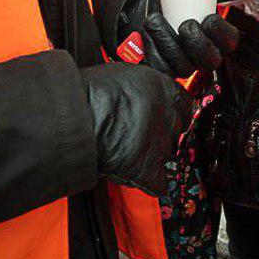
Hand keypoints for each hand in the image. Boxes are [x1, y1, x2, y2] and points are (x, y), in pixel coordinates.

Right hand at [84, 63, 192, 194]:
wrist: (75, 116)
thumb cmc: (87, 93)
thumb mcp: (119, 74)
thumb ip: (137, 87)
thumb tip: (134, 94)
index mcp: (159, 87)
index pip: (183, 102)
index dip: (174, 111)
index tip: (167, 116)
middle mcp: (164, 114)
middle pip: (175, 129)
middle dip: (161, 134)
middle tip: (141, 135)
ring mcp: (158, 142)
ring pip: (165, 154)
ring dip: (151, 156)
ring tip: (129, 152)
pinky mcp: (147, 167)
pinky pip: (159, 182)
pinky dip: (151, 184)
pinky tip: (140, 178)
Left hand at [140, 0, 250, 76]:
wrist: (150, 1)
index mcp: (217, 36)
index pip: (229, 42)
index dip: (222, 34)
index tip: (210, 18)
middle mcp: (202, 53)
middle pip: (210, 61)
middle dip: (198, 44)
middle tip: (186, 24)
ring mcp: (184, 62)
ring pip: (184, 67)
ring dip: (170, 43)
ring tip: (158, 21)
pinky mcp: (163, 66)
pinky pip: (161, 66)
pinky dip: (153, 46)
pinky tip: (150, 28)